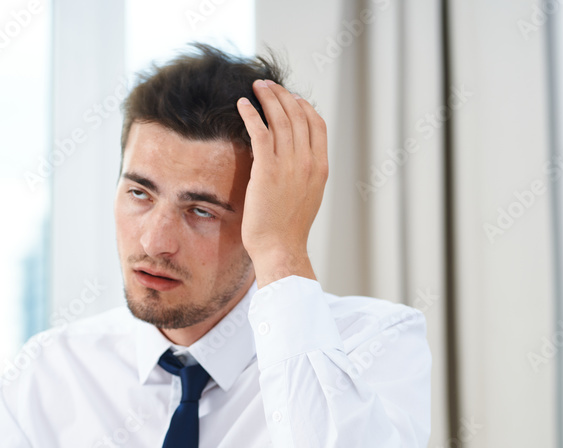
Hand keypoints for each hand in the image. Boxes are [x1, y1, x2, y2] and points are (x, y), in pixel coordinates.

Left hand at [235, 78, 328, 286]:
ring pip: (280, 119)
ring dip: (267, 98)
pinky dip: (251, 114)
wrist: (280, 247)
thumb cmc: (288, 229)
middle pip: (298, 116)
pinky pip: (259, 132)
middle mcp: (307, 161)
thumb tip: (295, 162)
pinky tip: (242, 105)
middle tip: (268, 85)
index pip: (317, 124)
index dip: (303, 106)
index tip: (291, 97)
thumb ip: (304, 175)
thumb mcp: (306, 197)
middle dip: (282, 95)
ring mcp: (289, 164)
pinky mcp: (267, 169)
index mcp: (320, 167)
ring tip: (256, 87)